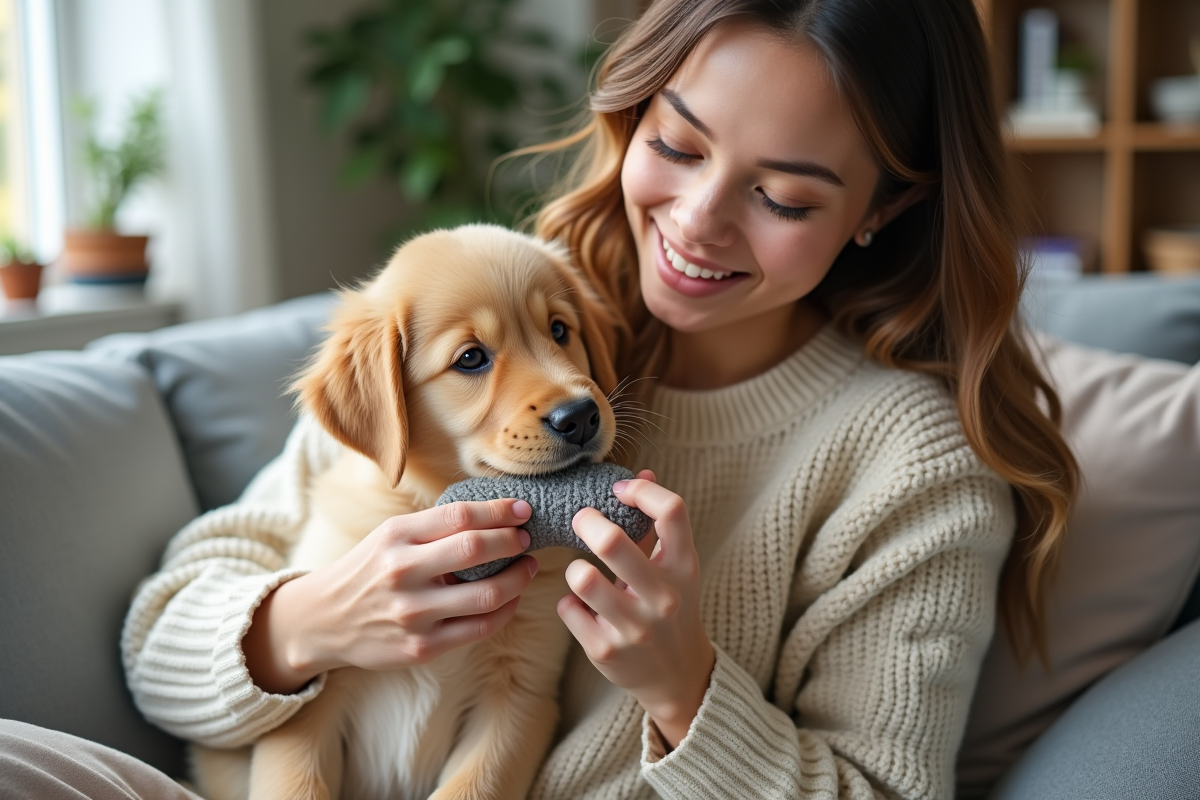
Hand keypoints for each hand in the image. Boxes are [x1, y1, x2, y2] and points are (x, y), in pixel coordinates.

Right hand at [243, 499, 538, 693]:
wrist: (323, 620)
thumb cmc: (368, 570)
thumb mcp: (389, 536)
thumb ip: (434, 527)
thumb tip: (496, 512)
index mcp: (396, 536)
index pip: (461, 516)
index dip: (500, 511)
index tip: (522, 509)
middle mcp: (403, 572)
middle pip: (476, 549)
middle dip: (513, 541)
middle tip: (526, 539)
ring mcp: (412, 613)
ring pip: (486, 595)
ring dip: (519, 578)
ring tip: (528, 568)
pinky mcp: (421, 647)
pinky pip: (479, 629)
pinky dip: (505, 611)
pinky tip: (510, 599)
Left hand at [557, 471, 714, 747]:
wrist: (678, 675)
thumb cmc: (672, 608)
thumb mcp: (674, 568)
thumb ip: (658, 524)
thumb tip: (643, 471)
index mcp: (683, 567)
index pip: (672, 510)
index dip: (642, 490)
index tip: (620, 491)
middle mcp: (663, 597)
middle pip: (612, 541)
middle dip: (587, 521)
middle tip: (581, 520)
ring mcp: (634, 627)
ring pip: (581, 577)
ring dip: (575, 569)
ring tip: (584, 575)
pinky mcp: (605, 651)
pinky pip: (567, 608)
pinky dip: (570, 604)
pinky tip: (585, 611)